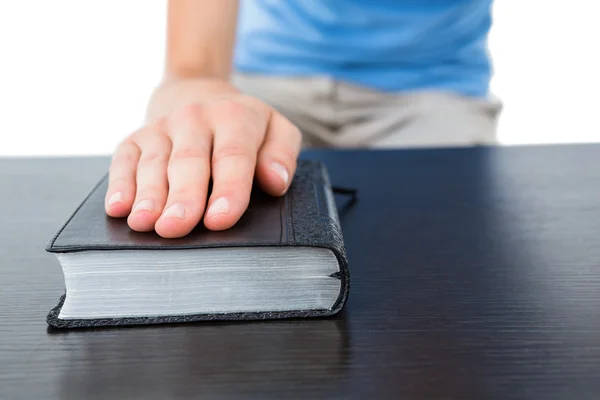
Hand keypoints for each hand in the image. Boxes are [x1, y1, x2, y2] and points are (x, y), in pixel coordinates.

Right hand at [104, 78, 300, 237]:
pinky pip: (124, 161)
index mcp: (235, 118)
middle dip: (183, 197)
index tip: (220, 219)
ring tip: (145, 223)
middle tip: (177, 227)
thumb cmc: (243, 127)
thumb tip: (275, 181)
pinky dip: (120, 184)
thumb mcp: (276, 130)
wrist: (198, 94)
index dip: (228, 189)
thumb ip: (281, 154)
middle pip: (189, 162)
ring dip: (148, 195)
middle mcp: (195, 119)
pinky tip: (118, 208)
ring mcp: (162, 128)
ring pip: (154, 164)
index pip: (233, 157)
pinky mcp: (135, 139)